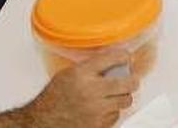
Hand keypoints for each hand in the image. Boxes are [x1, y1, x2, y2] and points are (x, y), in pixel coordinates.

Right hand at [23, 48, 137, 126]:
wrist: (43, 121)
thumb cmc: (53, 98)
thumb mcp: (67, 74)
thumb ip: (89, 68)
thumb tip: (112, 63)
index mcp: (81, 74)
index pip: (112, 58)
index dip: (124, 56)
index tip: (127, 58)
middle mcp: (91, 91)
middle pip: (127, 83)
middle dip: (133, 80)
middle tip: (132, 80)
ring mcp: (96, 109)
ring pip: (125, 100)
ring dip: (124, 97)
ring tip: (117, 95)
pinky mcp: (98, 124)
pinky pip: (116, 115)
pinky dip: (113, 111)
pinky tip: (104, 108)